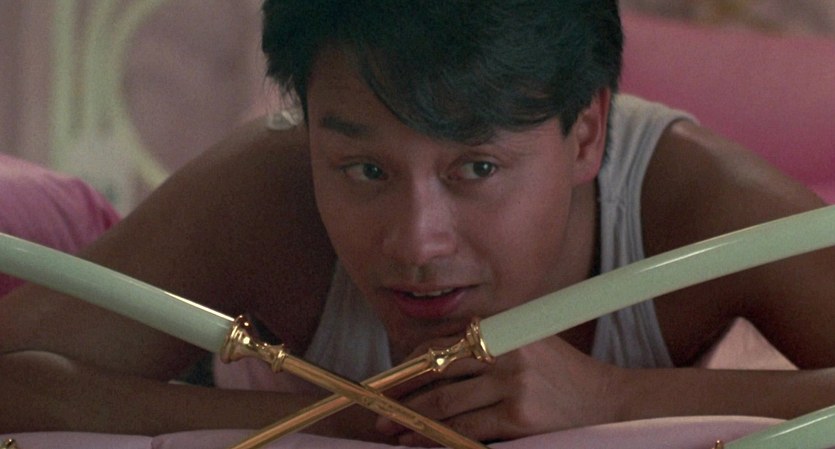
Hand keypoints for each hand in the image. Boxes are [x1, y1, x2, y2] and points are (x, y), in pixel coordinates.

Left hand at [375, 334, 620, 445]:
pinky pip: (465, 428)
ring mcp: (512, 383)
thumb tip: (429, 360)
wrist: (609, 404)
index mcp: (503, 329)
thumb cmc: (563, 377)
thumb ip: (486, 345)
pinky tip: (420, 441)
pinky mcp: (518, 416)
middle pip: (438, 372)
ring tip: (393, 430)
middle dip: (402, 393)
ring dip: (413, 419)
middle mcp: (505, 350)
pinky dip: (437, 437)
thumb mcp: (528, 344)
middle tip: (379, 408)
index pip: (442, 346)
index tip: (386, 381)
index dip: (408, 365)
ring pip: (447, 403)